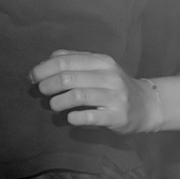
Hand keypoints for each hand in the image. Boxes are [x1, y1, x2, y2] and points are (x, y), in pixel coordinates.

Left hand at [30, 51, 160, 131]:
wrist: (146, 106)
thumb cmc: (114, 86)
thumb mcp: (99, 67)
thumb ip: (74, 60)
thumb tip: (45, 62)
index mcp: (103, 62)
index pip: (64, 61)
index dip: (42, 69)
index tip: (33, 77)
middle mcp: (110, 77)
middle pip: (67, 78)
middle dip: (47, 86)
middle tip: (42, 92)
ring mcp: (115, 97)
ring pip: (75, 96)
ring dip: (57, 103)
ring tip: (54, 106)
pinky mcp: (117, 116)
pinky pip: (86, 117)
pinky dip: (72, 118)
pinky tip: (70, 117)